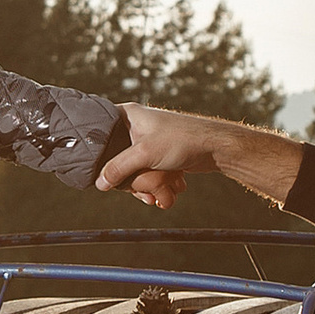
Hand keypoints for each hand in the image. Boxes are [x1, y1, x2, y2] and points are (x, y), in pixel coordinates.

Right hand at [98, 104, 306, 211]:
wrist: (216, 148)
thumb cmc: (183, 139)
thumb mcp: (145, 154)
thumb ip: (119, 168)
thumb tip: (99, 183)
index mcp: (127, 116)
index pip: (99, 133)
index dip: (97, 153)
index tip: (99, 169)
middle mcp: (135, 126)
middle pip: (115, 158)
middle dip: (128, 180)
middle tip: (137, 191)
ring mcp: (147, 142)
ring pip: (132, 170)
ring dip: (143, 187)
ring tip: (154, 197)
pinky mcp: (158, 154)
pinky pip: (146, 173)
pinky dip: (154, 186)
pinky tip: (163, 194)